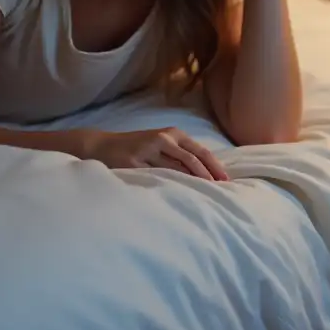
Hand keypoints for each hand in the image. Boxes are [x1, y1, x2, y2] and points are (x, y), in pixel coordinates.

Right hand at [82, 127, 230, 181]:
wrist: (103, 145)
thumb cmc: (136, 147)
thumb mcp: (160, 144)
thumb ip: (180, 154)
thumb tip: (206, 172)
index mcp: (172, 134)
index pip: (200, 151)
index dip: (214, 166)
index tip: (226, 180)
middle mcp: (163, 139)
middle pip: (192, 159)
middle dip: (208, 175)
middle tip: (220, 190)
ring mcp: (148, 150)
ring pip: (176, 169)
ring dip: (192, 183)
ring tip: (204, 196)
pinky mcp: (134, 163)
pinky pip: (156, 177)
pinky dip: (169, 186)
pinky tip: (177, 195)